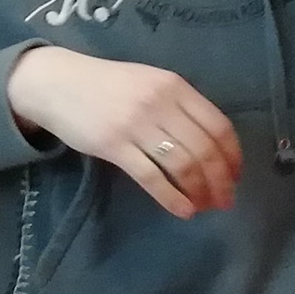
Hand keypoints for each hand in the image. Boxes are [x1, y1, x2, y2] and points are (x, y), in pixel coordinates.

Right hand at [5, 45, 241, 218]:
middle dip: (221, 181)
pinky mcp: (114, 146)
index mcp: (175, 86)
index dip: (233, 156)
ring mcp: (136, 124)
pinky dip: (172, 198)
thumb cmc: (110, 86)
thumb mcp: (151, 83)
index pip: (218, 126)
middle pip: (204, 150)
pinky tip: (183, 210)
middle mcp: (160, 103)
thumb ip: (180, 106)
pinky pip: (152, 178)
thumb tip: (212, 146)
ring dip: (200, 192)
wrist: (58, 83)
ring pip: (182, 166)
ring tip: (205, 206)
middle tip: (225, 201)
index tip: (236, 176)